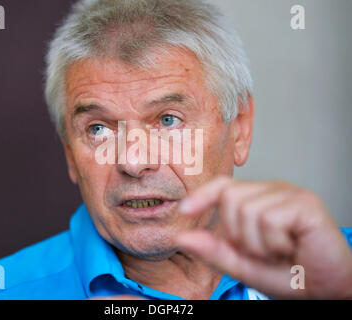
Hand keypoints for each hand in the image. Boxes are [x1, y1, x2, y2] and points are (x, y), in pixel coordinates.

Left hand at [175, 176, 351, 298]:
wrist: (326, 290)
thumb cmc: (287, 274)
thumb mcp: (242, 265)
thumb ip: (213, 250)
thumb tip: (181, 237)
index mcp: (256, 199)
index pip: (223, 186)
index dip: (201, 195)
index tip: (184, 210)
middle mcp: (271, 191)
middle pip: (230, 196)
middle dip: (238, 234)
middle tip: (261, 250)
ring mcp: (289, 194)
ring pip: (247, 209)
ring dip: (257, 243)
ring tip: (278, 250)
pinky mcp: (305, 203)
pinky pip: (269, 219)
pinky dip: (274, 243)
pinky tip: (291, 247)